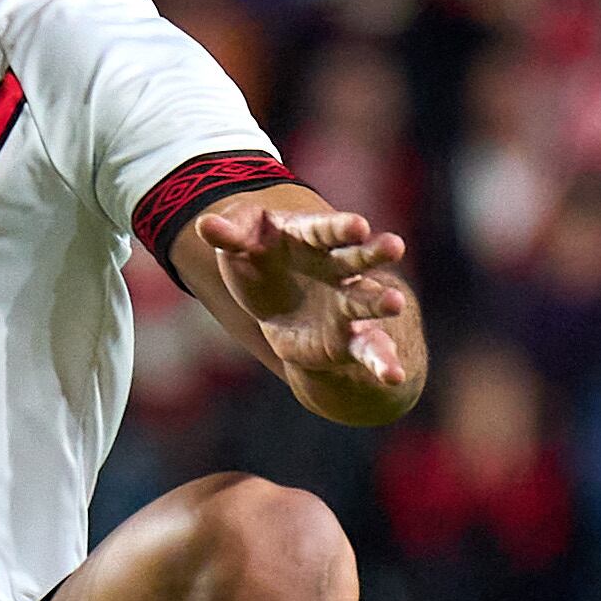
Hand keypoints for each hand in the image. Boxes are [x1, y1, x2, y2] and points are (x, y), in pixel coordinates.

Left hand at [200, 203, 423, 417]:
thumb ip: (228, 236)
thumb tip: (204, 224)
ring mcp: (346, 304)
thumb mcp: (240, 246)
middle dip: (374, 253)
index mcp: (312, 239)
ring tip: (396, 303)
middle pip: (357, 259)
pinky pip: (368, 351)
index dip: (342, 228)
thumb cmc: (259, 262)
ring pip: (367, 302)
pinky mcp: (347, 339)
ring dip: (382, 302)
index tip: (359, 225)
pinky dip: (383, 363)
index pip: (327, 230)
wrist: (276, 302)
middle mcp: (337, 269)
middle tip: (394, 246)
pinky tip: (393, 376)